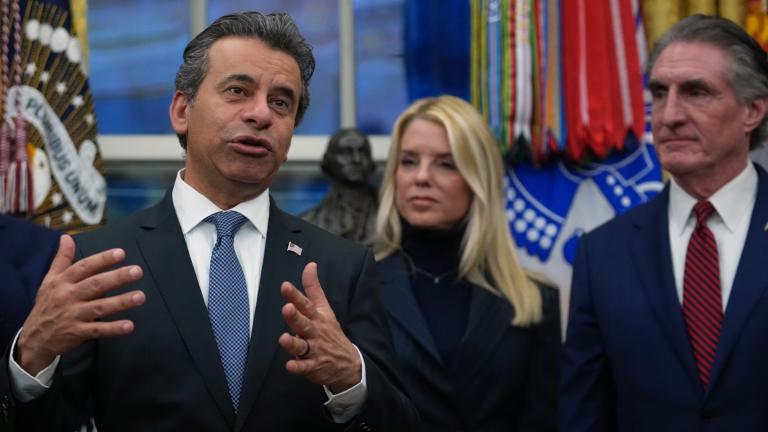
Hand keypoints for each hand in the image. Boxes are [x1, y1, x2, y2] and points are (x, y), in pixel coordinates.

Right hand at [16, 235, 144, 374]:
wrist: (34, 339)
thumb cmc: (47, 305)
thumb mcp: (50, 280)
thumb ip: (62, 259)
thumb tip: (66, 236)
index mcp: (63, 282)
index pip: (84, 267)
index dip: (102, 260)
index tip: (121, 253)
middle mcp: (68, 296)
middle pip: (95, 284)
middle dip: (117, 277)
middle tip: (137, 271)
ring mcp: (73, 315)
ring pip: (99, 307)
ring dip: (121, 302)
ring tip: (140, 296)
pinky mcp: (77, 333)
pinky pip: (98, 330)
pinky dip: (113, 328)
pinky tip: (129, 325)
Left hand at [278, 262, 361, 392]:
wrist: (348, 363)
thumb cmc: (330, 332)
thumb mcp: (324, 309)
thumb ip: (313, 288)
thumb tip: (310, 264)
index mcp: (317, 317)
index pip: (306, 304)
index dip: (295, 295)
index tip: (285, 286)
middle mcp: (315, 332)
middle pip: (304, 324)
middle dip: (295, 317)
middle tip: (287, 308)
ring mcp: (314, 350)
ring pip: (302, 346)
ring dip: (293, 343)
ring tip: (283, 338)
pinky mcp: (313, 367)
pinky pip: (304, 367)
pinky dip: (298, 367)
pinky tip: (289, 366)